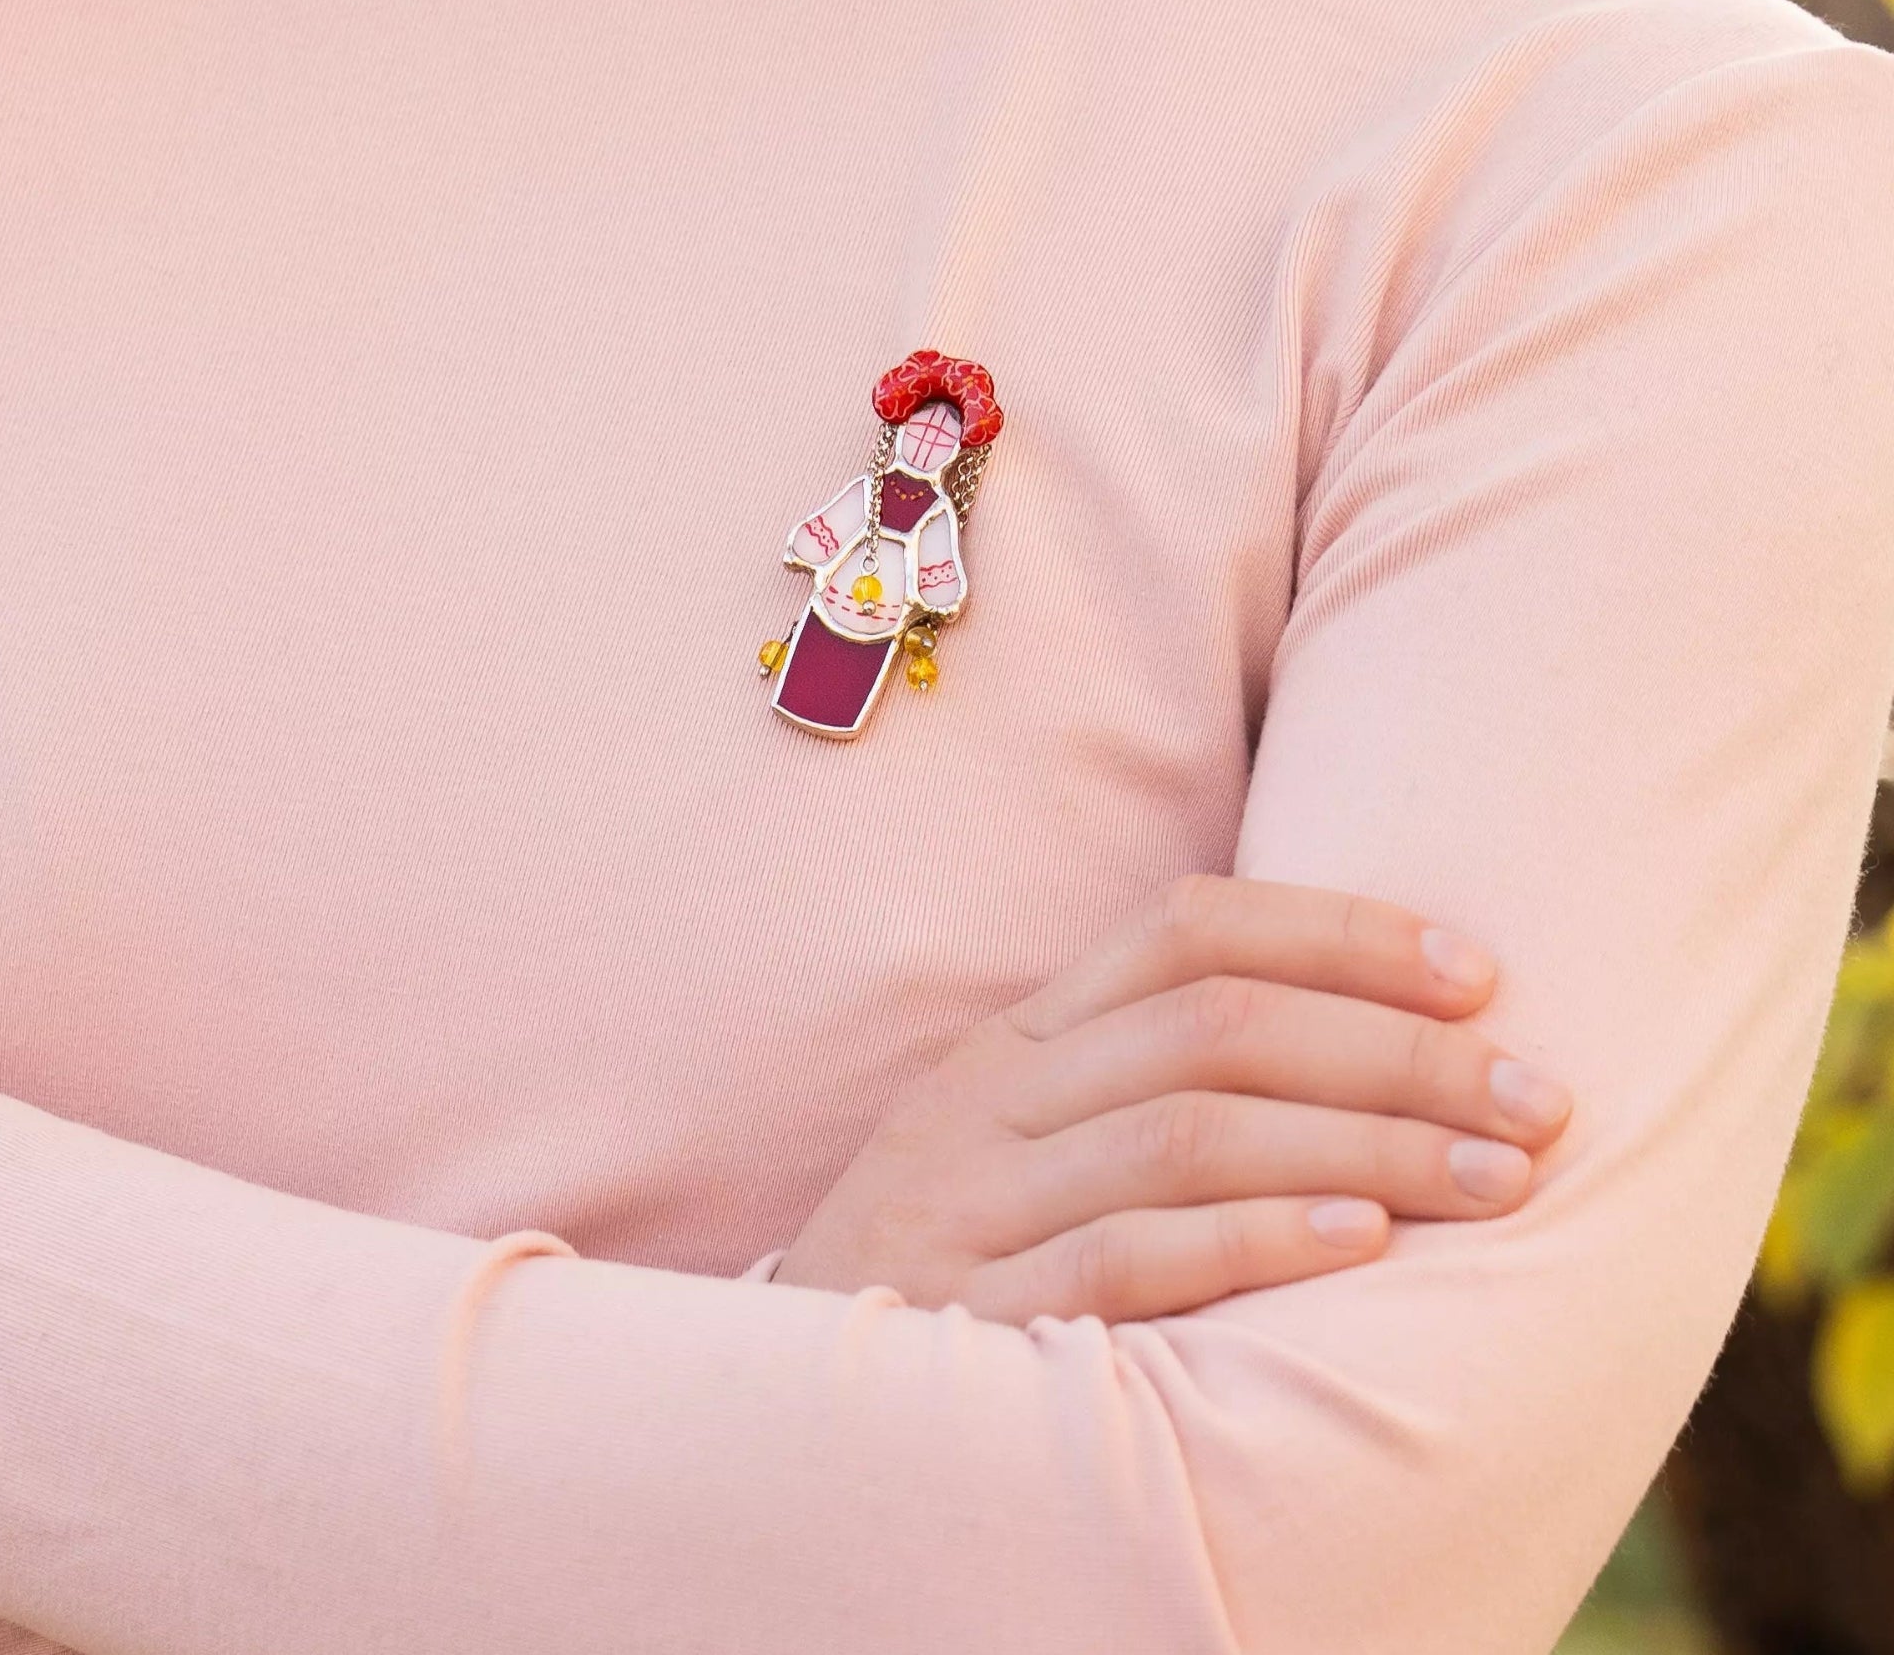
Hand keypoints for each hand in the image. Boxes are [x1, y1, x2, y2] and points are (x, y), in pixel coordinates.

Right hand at [774, 875, 1571, 1323]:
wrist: (788, 1398)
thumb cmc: (955, 1256)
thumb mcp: (1022, 1141)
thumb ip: (1148, 1084)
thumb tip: (1363, 1048)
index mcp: (1020, 1038)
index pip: (1188, 927)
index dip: (1341, 931)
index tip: (1479, 971)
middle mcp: (996, 1099)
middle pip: (1217, 1025)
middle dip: (1396, 1051)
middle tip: (1537, 1096)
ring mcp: (974, 1200)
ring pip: (1190, 1131)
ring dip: (1364, 1145)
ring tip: (1498, 1175)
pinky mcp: (972, 1314)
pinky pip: (1129, 1255)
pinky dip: (1255, 1237)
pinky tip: (1363, 1240)